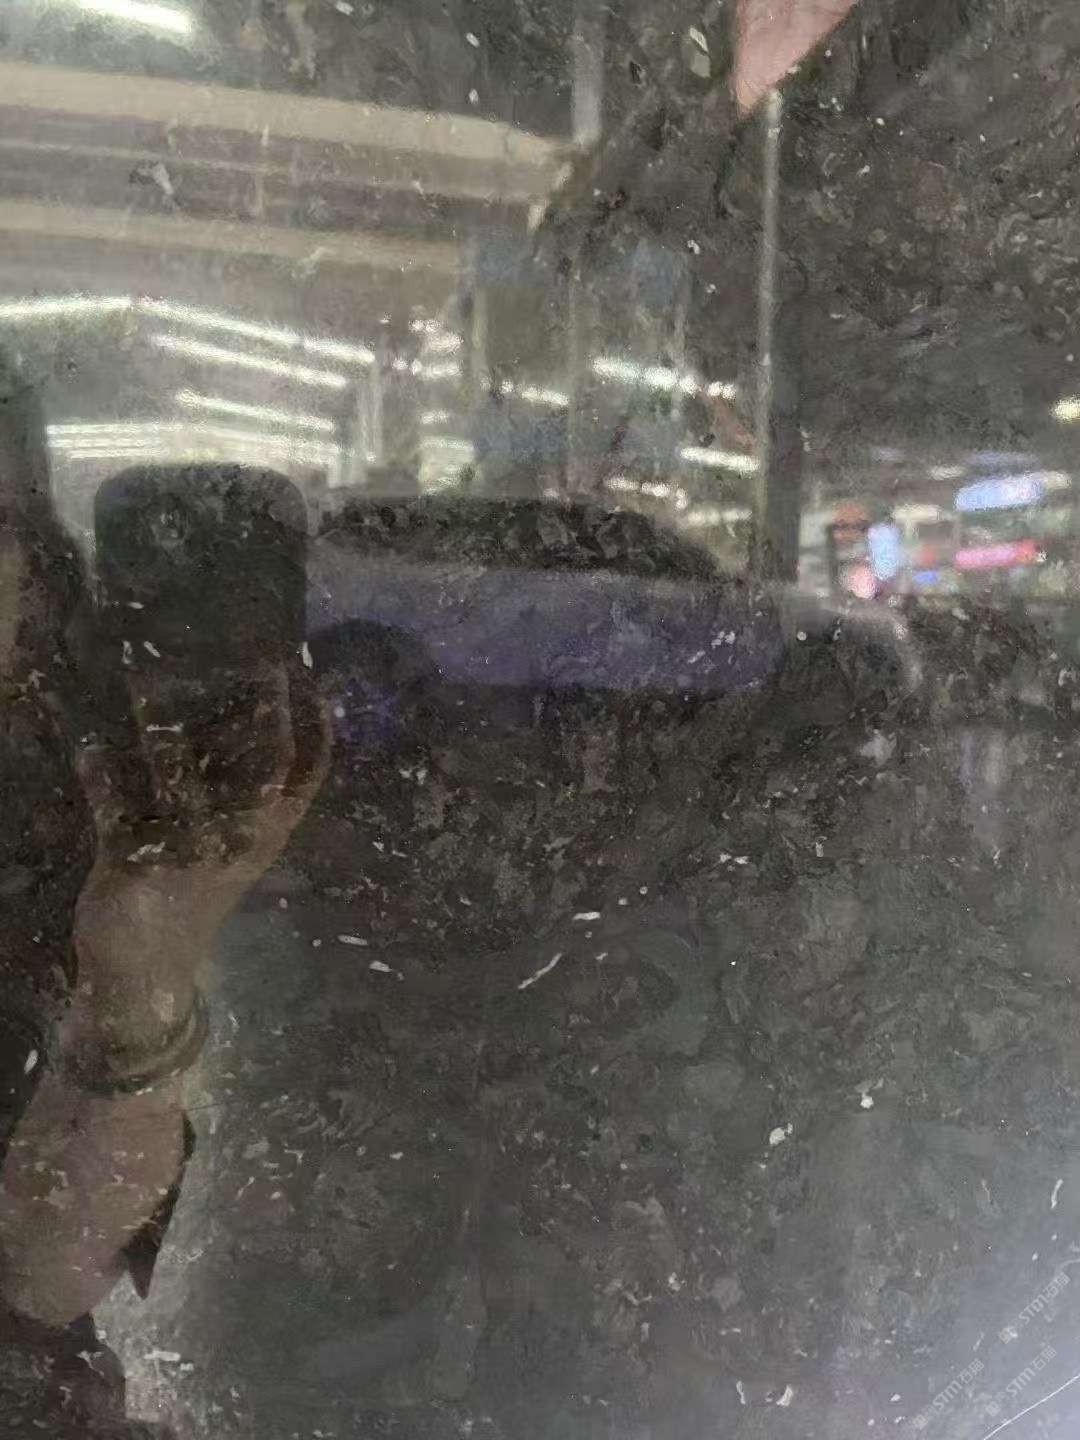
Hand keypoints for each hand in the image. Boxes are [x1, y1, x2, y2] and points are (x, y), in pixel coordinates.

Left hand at [68, 659, 327, 1080]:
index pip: (306, 774)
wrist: (150, 974)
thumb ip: (240, 793)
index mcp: (267, 834)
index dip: (314, 724)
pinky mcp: (136, 864)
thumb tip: (239, 715)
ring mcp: (189, 852)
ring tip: (147, 680)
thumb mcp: (233, 849)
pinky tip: (88, 745)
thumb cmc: (195, 896)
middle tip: (263, 661)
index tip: (310, 672)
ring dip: (163, 728)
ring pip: (182, 779)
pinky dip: (101, 774)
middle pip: (261, 767)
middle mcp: (238, 840)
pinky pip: (117, 809)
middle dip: (265, 712)